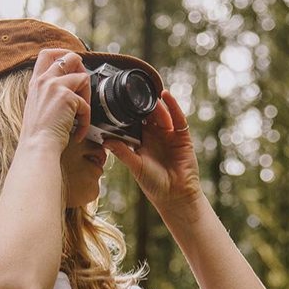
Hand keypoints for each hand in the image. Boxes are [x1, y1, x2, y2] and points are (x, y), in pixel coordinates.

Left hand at [102, 90, 202, 213]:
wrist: (175, 195)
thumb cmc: (154, 184)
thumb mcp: (135, 166)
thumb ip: (122, 152)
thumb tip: (105, 140)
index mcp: (141, 142)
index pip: (134, 123)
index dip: (129, 112)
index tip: (121, 99)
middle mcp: (155, 136)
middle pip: (149, 115)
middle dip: (143, 105)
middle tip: (135, 93)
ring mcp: (169, 135)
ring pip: (162, 114)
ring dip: (156, 104)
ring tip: (149, 93)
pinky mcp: (182, 136)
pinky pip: (178, 118)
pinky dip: (173, 106)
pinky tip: (166, 96)